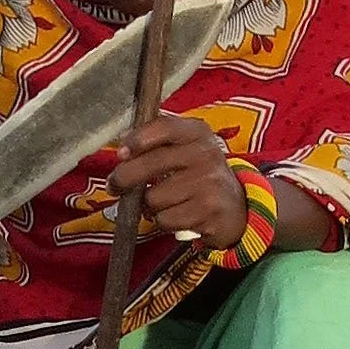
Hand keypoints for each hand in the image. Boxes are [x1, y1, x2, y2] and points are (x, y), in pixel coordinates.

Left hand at [110, 116, 245, 249]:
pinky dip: (163, 221)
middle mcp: (206, 154)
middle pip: (151, 164)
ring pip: (153, 197)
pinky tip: (176, 214)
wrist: (235, 206)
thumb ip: (156, 142)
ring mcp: (209, 183)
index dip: (137, 139)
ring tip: (162, 201)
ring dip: (149, 205)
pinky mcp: (208, 211)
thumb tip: (121, 148)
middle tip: (114, 185)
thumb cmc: (197, 174)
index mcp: (198, 132)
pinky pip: (165, 219)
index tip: (120, 153)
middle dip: (124, 178)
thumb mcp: (186, 148)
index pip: (164, 127)